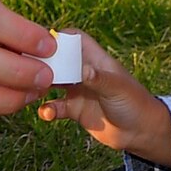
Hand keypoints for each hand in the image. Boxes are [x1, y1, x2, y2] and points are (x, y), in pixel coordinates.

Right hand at [36, 32, 170, 166]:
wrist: (142, 132)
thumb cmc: (135, 104)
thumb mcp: (117, 89)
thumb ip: (99, 79)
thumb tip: (83, 70)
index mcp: (96, 60)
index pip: (74, 39)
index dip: (59, 38)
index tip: (41, 44)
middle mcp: (84, 72)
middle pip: (58, 59)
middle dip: (43, 63)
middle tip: (29, 70)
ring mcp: (78, 90)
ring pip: (52, 82)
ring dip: (41, 86)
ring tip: (32, 91)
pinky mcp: (75, 109)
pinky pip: (55, 107)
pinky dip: (48, 109)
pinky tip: (47, 113)